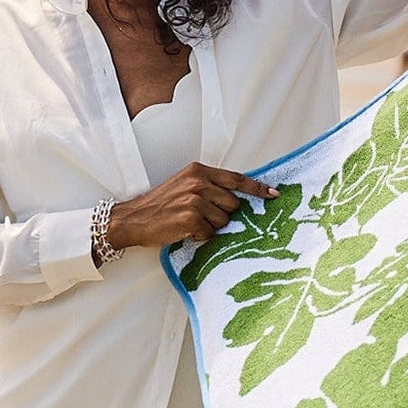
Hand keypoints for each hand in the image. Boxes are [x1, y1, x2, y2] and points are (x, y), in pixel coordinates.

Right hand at [104, 162, 278, 251]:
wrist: (134, 219)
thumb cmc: (161, 206)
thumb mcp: (185, 186)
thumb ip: (210, 188)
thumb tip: (237, 201)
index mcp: (198, 171)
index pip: (236, 179)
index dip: (257, 188)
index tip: (274, 194)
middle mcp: (198, 182)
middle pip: (233, 204)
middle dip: (222, 215)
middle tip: (199, 216)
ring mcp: (194, 199)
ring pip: (223, 221)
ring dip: (210, 227)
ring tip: (189, 223)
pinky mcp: (190, 217)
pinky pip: (210, 233)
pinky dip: (199, 236)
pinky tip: (184, 231)